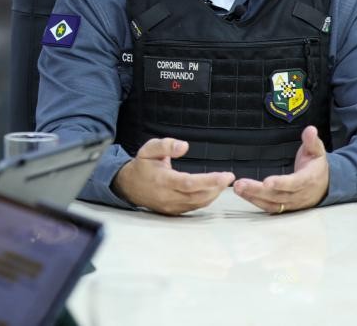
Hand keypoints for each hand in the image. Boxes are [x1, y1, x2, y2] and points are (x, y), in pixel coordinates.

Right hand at [112, 138, 233, 214]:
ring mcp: (171, 206)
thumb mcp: (149, 149)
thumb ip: (166, 145)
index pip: (190, 183)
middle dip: (217, 187)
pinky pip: (194, 207)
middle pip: (198, 195)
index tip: (226, 176)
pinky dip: (206, 198)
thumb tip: (185, 146)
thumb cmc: (142, 165)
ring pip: (199, 203)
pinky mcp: (174, 212)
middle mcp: (167, 196)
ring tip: (223, 182)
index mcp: (162, 180)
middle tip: (229, 177)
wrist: (128, 186)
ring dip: (214, 193)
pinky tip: (212, 189)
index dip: (210, 180)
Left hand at [233, 126, 328, 213]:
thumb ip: (312, 141)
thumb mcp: (317, 151)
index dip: (281, 183)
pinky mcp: (285, 207)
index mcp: (308, 179)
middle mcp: (300, 194)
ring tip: (237, 188)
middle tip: (240, 184)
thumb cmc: (317, 166)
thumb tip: (311, 129)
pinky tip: (242, 194)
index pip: (294, 183)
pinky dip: (255, 202)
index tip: (267, 182)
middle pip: (278, 195)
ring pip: (272, 203)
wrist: (326, 186)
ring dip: (253, 196)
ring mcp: (292, 203)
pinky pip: (269, 207)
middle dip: (258, 190)